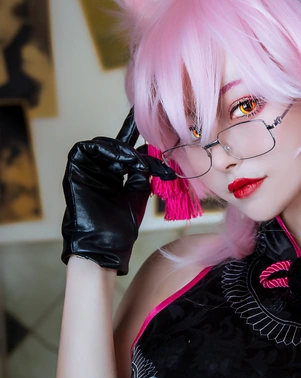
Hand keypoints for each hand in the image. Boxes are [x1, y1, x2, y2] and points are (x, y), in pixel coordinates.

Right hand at [61, 110, 177, 275]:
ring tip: (135, 161)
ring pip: (100, 145)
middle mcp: (97, 172)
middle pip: (114, 147)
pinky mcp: (73, 172)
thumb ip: (141, 173)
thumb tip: (148, 155)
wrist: (105, 247)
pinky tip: (121, 159)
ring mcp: (85, 172)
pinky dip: (104, 148)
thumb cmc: (120, 229)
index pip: (122, 154)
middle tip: (147, 160)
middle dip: (131, 149)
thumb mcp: (137, 195)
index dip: (132, 139)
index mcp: (112, 178)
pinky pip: (83, 149)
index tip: (149, 130)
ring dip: (120, 149)